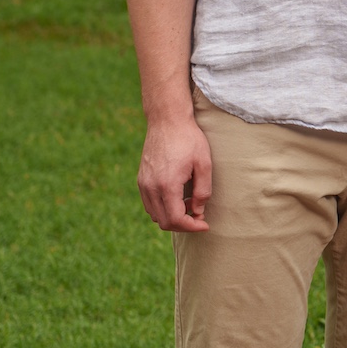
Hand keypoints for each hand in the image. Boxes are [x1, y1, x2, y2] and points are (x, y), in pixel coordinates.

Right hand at [138, 114, 212, 232]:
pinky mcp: (141, 179)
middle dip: (184, 224)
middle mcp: (150, 188)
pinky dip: (163, 208)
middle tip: (200, 216)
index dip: (192, 227)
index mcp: (167, 186)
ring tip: (190, 203)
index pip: (176, 220)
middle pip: (164, 222)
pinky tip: (178, 197)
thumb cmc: (189, 139)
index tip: (205, 224)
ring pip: (155, 215)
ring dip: (173, 216)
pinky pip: (150, 204)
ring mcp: (143, 184)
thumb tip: (198, 211)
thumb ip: (203, 191)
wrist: (167, 120)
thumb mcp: (204, 164)